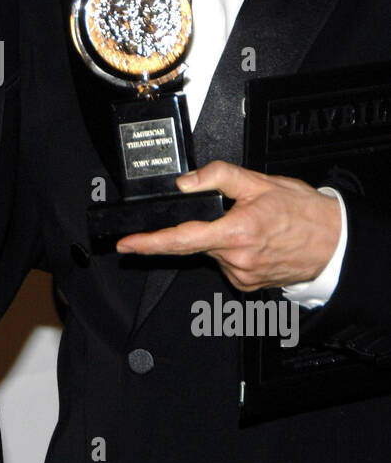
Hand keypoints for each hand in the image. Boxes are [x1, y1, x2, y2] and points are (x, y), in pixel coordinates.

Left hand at [115, 161, 341, 291]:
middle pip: (196, 244)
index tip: (127, 244)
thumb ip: (219, 176)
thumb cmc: (303, 212)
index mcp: (236, 233)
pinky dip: (232, 252)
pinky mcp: (248, 286)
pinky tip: (255, 242)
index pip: (180, 239)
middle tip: (233, 216)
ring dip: (220, 239)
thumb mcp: (260, 182)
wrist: (334, 244)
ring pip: (212, 254)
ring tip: (252, 226)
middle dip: (202, 229)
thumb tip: (186, 182)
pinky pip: (227, 265)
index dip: (149, 243)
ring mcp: (242, 276)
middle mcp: (236, 260)